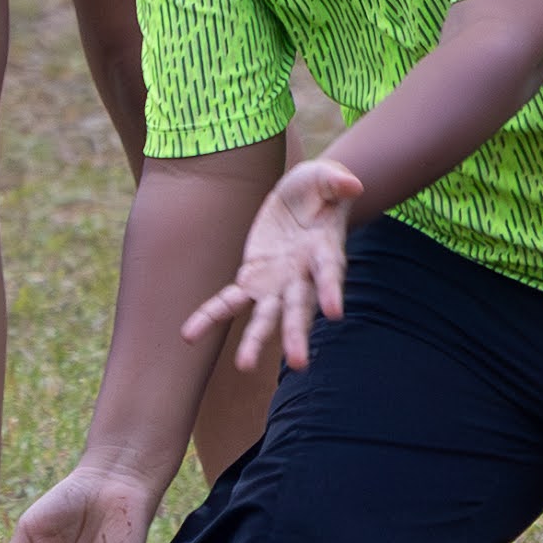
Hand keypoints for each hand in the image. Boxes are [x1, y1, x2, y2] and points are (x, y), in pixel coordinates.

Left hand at [183, 155, 360, 377]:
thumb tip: (353, 185)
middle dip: (297, 333)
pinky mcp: (253, 278)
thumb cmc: (321, 188)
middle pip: (300, 307)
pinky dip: (211, 317)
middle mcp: (303, 276)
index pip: (330, 273)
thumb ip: (337, 182)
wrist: (304, 198)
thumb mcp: (327, 177)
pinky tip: (189, 335)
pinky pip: (230, 301)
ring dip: (256, 340)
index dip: (331, 291)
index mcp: (325, 252)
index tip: (334, 312)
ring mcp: (277, 282)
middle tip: (299, 363)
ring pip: (266, 315)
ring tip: (244, 365)